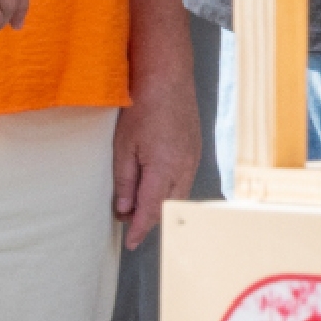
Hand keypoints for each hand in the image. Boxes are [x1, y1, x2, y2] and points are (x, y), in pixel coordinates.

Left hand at [112, 59, 202, 249]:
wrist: (168, 78)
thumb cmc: (142, 108)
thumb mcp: (124, 146)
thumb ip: (125, 181)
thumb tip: (124, 209)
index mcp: (163, 170)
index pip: (151, 211)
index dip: (140, 230)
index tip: (130, 243)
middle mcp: (183, 169)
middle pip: (168, 207)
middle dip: (150, 218)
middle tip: (130, 222)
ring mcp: (193, 159)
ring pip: (179, 195)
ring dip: (161, 204)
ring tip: (141, 203)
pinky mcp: (196, 150)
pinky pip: (185, 180)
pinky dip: (171, 189)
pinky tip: (158, 183)